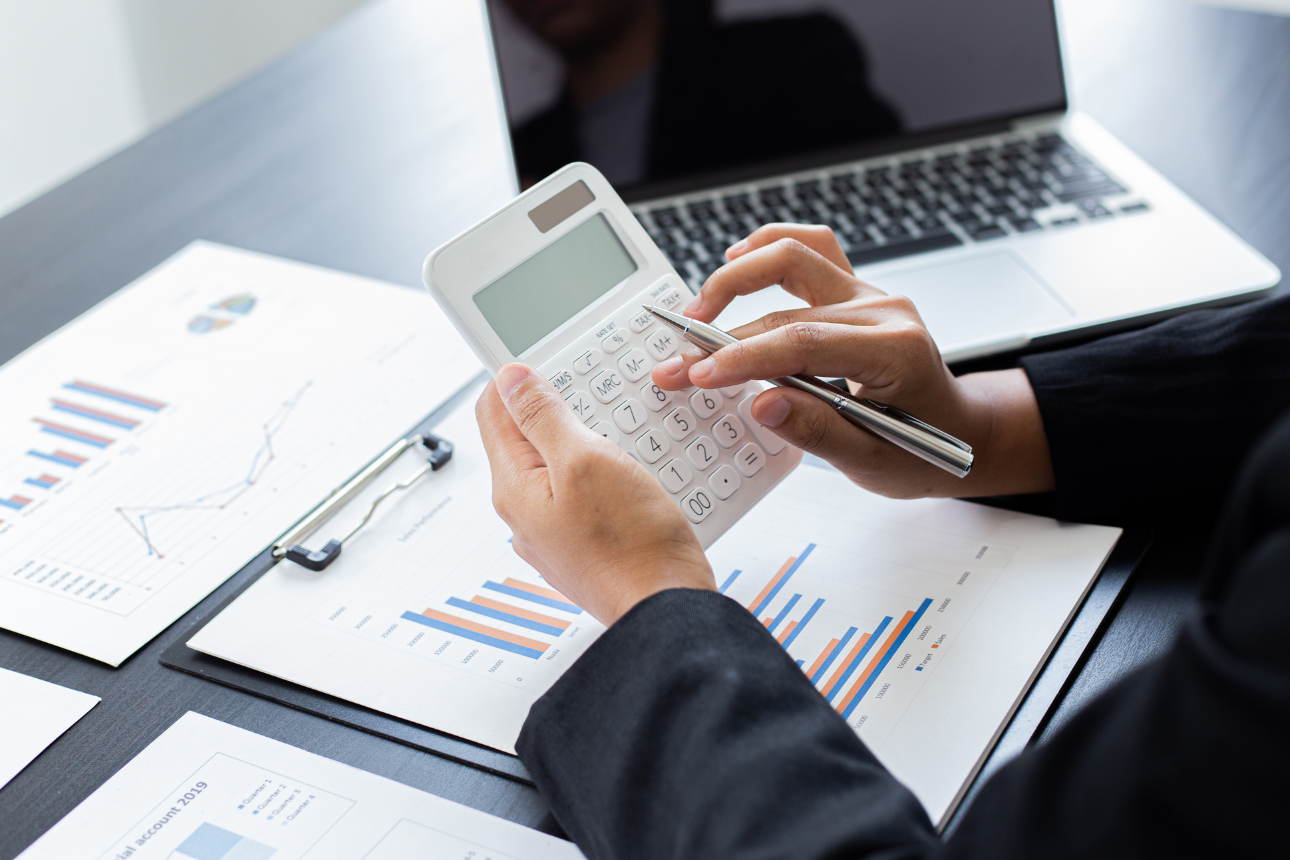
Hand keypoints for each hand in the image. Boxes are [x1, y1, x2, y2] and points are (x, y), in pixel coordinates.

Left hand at [476, 364, 714, 625]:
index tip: (548, 359)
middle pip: (526, 438)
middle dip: (559, 409)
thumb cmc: (632, 544)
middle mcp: (525, 514)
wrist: (668, 608)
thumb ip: (544, 416)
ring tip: (620, 435)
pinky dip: (605, 475)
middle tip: (595, 395)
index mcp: (514, 489)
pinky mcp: (585, 546)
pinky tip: (633, 474)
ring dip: (586, 442)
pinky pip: (584, 495)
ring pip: (559, 467)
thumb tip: (512, 379)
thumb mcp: (586, 459)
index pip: (493, 411)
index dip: (516, 377)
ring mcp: (554, 534)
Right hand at [651, 224, 1053, 498]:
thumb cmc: (919, 449)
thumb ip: (817, 432)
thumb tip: (763, 403)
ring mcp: (868, 294)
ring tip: (696, 309)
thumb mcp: (872, 462)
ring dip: (739, 276)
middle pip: (787, 305)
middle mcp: (882, 311)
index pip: (804, 343)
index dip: (744, 358)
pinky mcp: (854, 290)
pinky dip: (770, 246)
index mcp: (895, 352)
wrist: (956, 430)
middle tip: (678, 365)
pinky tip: (735, 258)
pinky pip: (812, 248)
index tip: (699, 375)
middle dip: (722, 337)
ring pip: (796, 254)